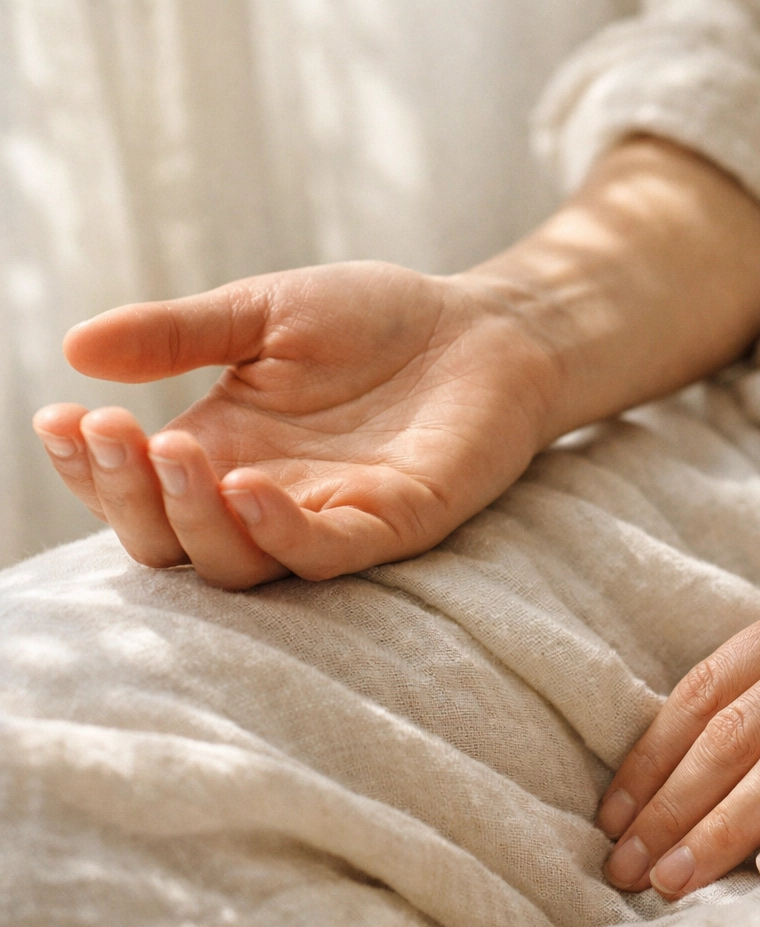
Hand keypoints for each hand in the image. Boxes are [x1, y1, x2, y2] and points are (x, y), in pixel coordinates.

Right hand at [33, 262, 558, 588]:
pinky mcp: (392, 525)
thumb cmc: (378, 323)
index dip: (88, 469)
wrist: (483, 328)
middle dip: (128, 497)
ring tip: (169, 449)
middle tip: (108, 431)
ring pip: (236, 563)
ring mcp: (327, 518)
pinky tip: (246, 486)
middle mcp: (265, 498)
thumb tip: (73, 346)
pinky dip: (280, 531)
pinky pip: (325, 552)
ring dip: (192, 516)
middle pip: (171, 542)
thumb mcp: (266, 313)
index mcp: (225, 451)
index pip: (137, 491)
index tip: (59, 416)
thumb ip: (182, 334)